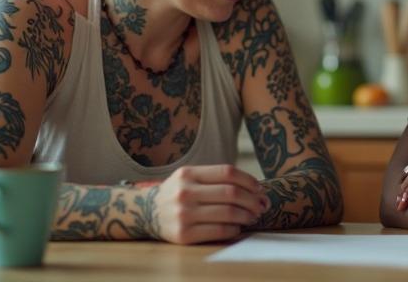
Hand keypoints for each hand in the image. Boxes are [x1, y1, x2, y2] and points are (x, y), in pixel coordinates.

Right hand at [150, 165, 268, 243]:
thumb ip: (216, 178)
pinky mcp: (184, 235)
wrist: (146, 213)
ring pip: (228, 213)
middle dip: (253, 200)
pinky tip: (237, 227)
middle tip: (261, 205)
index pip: (228, 172)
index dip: (249, 180)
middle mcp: (185, 192)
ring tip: (253, 216)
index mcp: (188, 174)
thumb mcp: (190, 178)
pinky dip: (235, 229)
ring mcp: (183, 214)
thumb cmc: (178, 194)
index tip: (259, 189)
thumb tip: (255, 189)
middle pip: (231, 193)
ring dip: (247, 215)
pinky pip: (220, 231)